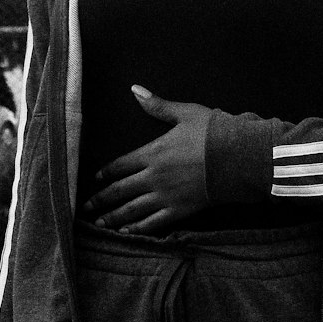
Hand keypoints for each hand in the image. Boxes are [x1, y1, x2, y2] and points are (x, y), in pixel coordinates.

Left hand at [82, 85, 211, 234]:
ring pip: (132, 210)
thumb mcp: (185, 113)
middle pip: (119, 190)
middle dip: (100, 199)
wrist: (238, 158)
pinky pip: (153, 223)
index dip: (105, 173)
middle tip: (85, 206)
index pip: (119, 165)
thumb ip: (158, 106)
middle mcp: (154, 177)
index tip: (95, 179)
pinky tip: (126, 232)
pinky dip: (137, 229)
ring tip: (99, 223)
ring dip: (113, 217)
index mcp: (152, 153)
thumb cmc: (213, 133)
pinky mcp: (180, 210)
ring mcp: (166, 196)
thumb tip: (135, 89)